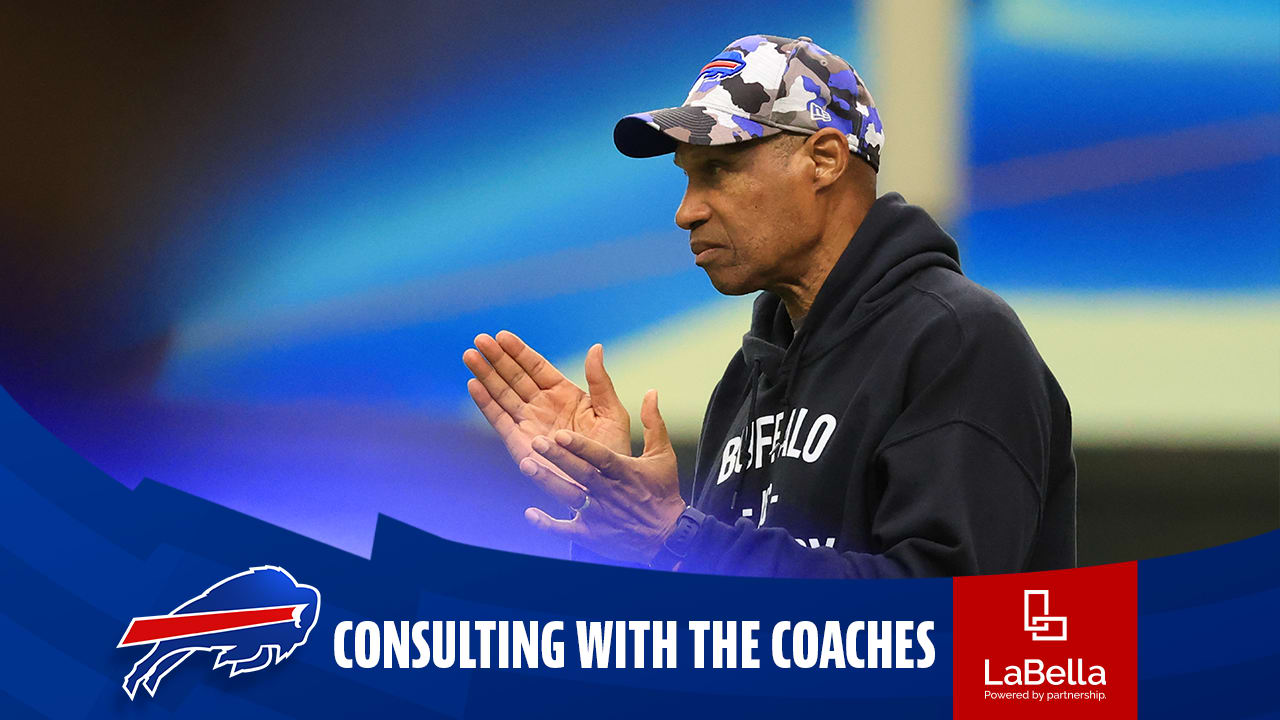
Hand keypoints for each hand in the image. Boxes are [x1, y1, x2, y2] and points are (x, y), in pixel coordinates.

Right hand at [463, 331, 631, 508]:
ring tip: (470, 355)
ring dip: (486, 375)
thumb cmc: (612, 451)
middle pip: (514, 376)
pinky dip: (485, 403)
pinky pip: (499, 419)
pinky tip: (473, 384)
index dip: (518, 351)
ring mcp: (529, 423)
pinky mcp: (519, 443)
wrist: (603, 486)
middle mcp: (543, 406)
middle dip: (497, 358)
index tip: (501, 335)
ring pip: (503, 393)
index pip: (536, 367)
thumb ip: (600, 382)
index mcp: (564, 394)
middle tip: (479, 339)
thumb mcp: (611, 412)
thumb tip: (595, 348)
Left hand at [520, 389, 685, 564]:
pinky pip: (566, 530)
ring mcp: (599, 514)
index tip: (562, 434)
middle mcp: (609, 492)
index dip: (581, 446)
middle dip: (558, 458)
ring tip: (526, 465)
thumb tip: (651, 392)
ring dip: (548, 482)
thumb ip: (653, 423)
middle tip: (537, 442)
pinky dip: (548, 523)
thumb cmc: (662, 493)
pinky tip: (530, 514)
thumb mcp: (663, 455)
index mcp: (625, 471)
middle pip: (581, 473)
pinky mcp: (592, 534)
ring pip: (570, 497)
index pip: (601, 457)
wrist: (667, 537)